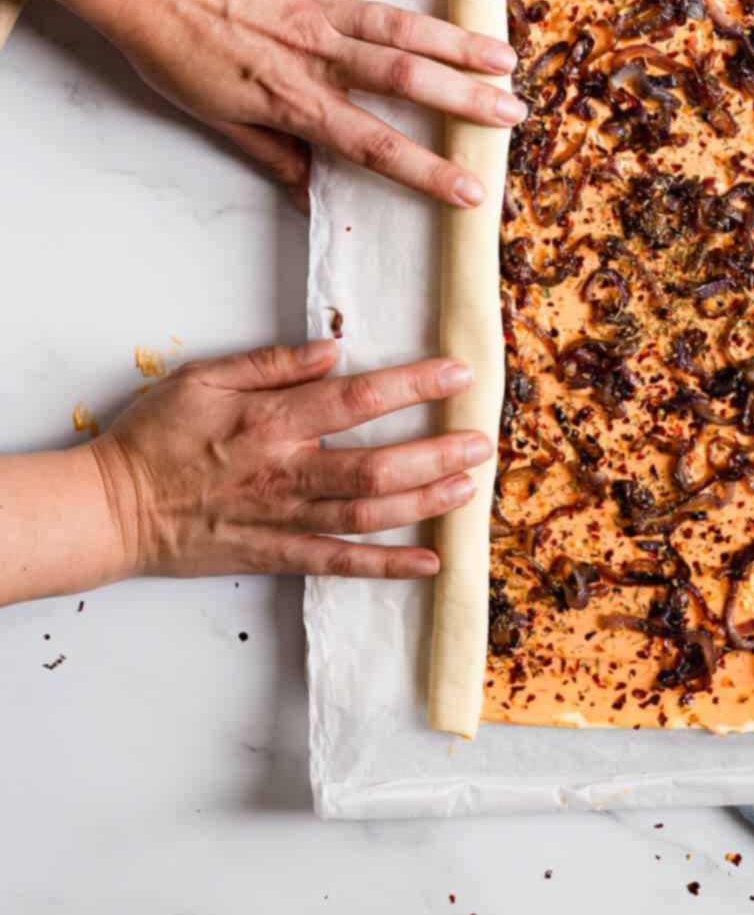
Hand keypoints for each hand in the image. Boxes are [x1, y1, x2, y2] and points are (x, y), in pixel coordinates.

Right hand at [90, 338, 489, 582]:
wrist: (111, 509)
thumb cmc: (154, 436)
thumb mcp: (203, 376)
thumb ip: (271, 361)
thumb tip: (334, 348)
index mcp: (270, 420)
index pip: (356, 398)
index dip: (412, 384)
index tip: (457, 372)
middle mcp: (284, 472)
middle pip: (376, 465)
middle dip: (436, 452)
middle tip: (482, 439)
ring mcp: (282, 519)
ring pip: (367, 515)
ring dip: (424, 503)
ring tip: (469, 488)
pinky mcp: (275, 555)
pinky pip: (340, 564)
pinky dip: (387, 566)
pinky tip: (430, 562)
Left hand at [104, 0, 522, 209]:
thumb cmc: (173, 50)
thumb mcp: (216, 118)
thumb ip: (272, 154)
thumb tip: (311, 198)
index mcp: (296, 101)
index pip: (372, 147)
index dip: (426, 172)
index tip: (469, 190)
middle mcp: (320, 54)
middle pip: (406, 85)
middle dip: (465, 104)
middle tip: (513, 118)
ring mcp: (323, 3)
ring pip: (404, 27)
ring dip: (459, 44)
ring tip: (505, 60)